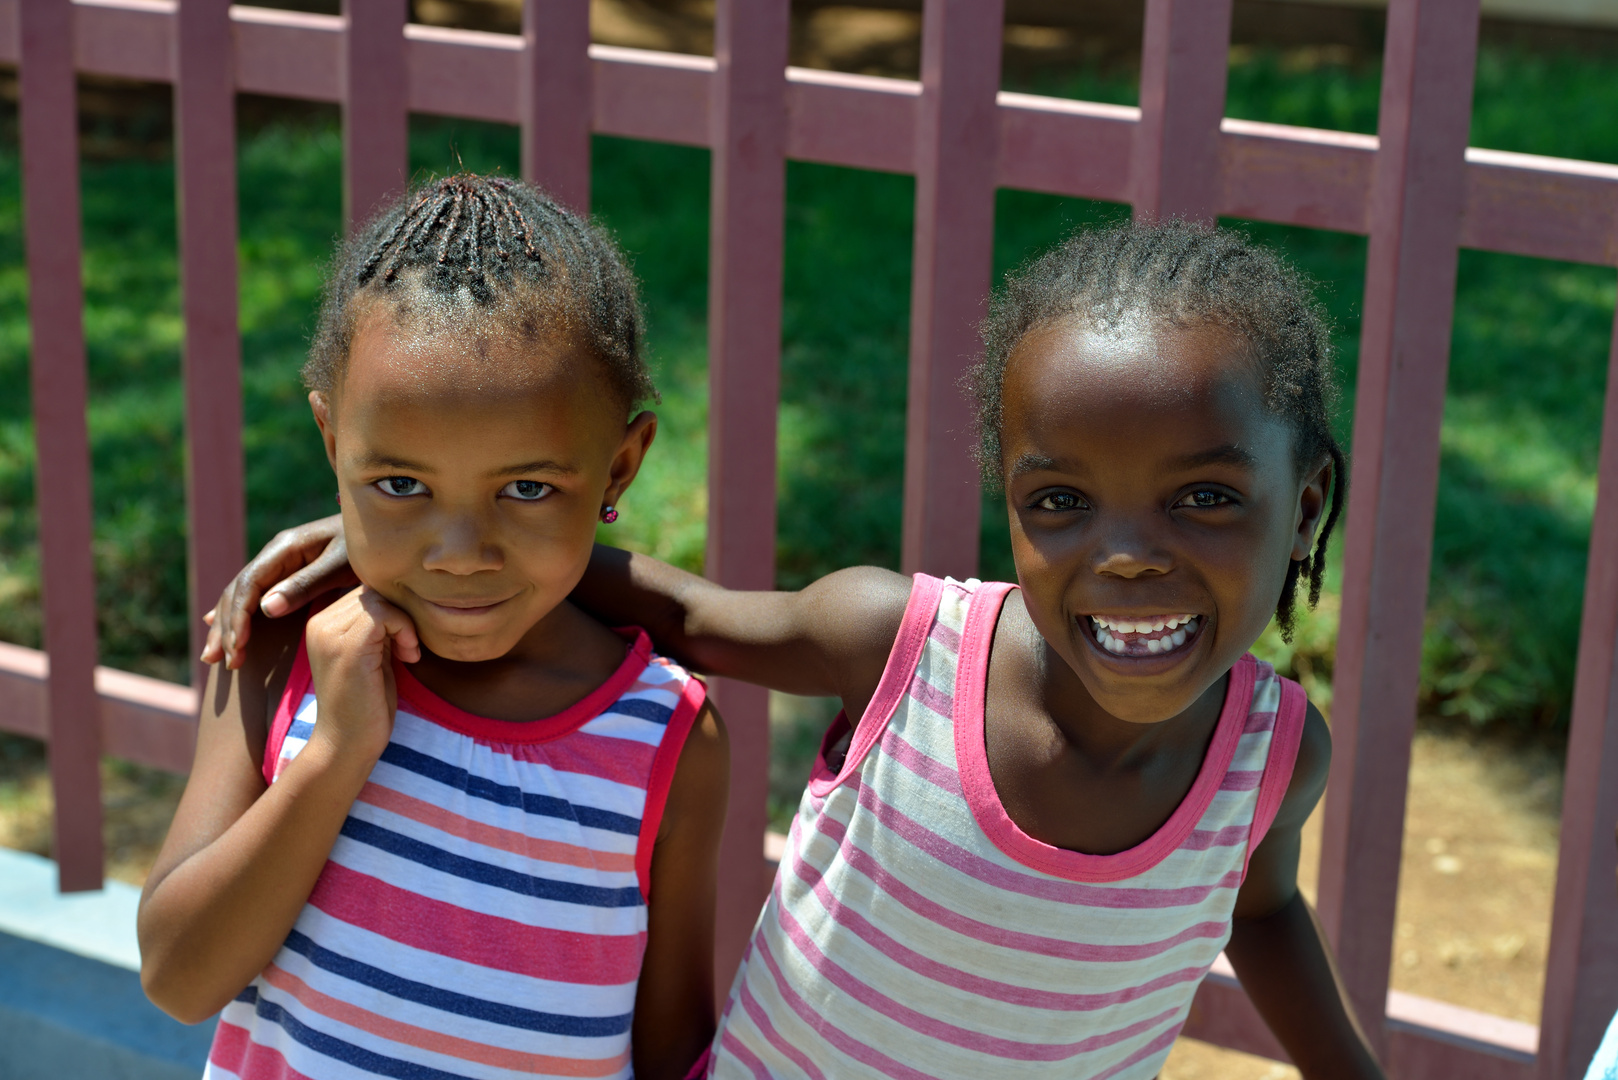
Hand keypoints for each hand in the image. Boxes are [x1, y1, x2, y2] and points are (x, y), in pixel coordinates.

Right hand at [201, 515, 354, 669]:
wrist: (384, 529)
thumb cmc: (368, 548)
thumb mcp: (341, 566)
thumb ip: (306, 585)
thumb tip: (265, 609)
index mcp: (285, 548)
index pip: (248, 585)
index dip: (238, 618)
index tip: (237, 647)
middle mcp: (276, 552)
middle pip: (238, 590)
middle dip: (225, 626)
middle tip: (219, 660)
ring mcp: (281, 560)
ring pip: (241, 593)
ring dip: (225, 624)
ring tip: (213, 656)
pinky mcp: (289, 569)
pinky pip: (255, 593)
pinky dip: (237, 613)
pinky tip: (223, 627)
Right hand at [303, 586, 420, 762]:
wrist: (347, 745)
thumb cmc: (367, 704)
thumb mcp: (374, 653)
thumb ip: (379, 625)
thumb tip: (403, 593)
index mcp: (321, 623)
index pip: (365, 590)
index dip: (393, 610)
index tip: (403, 641)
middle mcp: (318, 622)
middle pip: (373, 589)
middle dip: (400, 614)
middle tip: (408, 649)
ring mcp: (328, 632)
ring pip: (380, 598)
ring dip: (405, 624)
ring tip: (408, 653)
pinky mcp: (346, 646)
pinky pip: (384, 613)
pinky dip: (405, 630)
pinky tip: (409, 657)